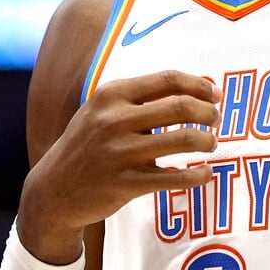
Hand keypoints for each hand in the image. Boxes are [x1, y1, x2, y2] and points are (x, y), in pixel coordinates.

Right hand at [16, 70, 220, 263]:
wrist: (53, 189)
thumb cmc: (86, 144)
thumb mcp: (101, 110)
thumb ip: (138, 98)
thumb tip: (191, 90)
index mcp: (111, 94)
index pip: (167, 79)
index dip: (198, 85)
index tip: (214, 94)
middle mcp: (115, 120)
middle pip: (181, 106)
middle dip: (207, 113)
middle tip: (215, 120)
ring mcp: (120, 152)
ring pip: (183, 140)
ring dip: (207, 141)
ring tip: (210, 144)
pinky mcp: (126, 184)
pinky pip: (175, 177)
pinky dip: (198, 175)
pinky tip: (205, 173)